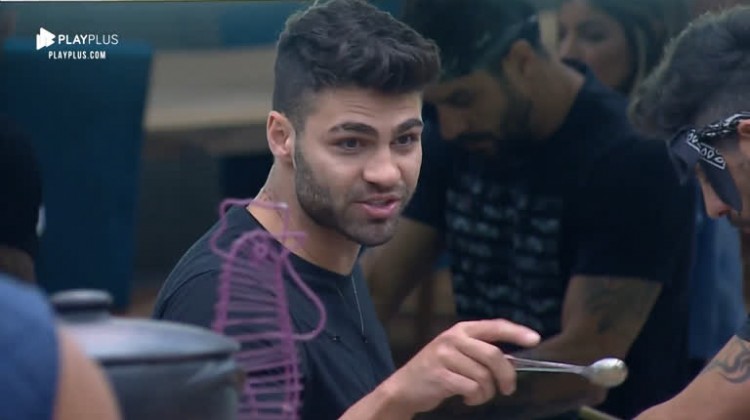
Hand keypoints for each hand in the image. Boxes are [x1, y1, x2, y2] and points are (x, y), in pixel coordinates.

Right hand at [382, 319, 539, 414]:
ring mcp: (445, 356)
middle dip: (507, 376)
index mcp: (462, 329)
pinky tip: (467, 399)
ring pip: (483, 376)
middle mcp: (453, 338)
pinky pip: (471, 389)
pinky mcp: (439, 375)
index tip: (535, 339)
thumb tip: (514, 360)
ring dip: (487, 393)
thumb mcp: (458, 353)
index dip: (516, 332)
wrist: (405, 386)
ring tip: (478, 396)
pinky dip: (475, 399)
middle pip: (494, 355)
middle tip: (508, 389)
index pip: (495, 326)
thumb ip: (482, 352)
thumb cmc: (438, 370)